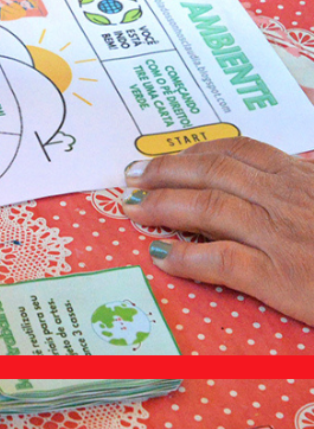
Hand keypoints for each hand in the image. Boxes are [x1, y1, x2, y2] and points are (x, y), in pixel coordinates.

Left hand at [121, 137, 313, 324]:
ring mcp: (284, 235)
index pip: (238, 151)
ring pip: (208, 207)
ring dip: (163, 206)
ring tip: (134, 209)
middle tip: (132, 177)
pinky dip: (187, 256)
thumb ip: (303, 179)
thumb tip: (282, 154)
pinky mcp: (283, 277)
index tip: (163, 156)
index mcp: (302, 178)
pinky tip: (163, 256)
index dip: (193, 151)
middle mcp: (288, 198)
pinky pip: (222, 260)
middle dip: (164, 171)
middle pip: (212, 173)